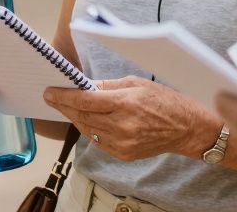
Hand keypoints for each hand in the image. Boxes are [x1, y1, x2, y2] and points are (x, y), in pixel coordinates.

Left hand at [44, 76, 213, 161]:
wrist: (186, 128)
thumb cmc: (164, 100)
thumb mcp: (136, 83)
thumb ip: (107, 86)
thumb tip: (84, 85)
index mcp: (126, 103)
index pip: (85, 100)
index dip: (64, 96)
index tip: (50, 91)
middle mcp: (122, 125)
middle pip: (82, 115)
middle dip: (64, 105)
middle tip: (51, 97)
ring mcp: (123, 142)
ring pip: (87, 129)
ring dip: (74, 117)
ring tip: (65, 106)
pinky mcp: (124, 154)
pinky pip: (98, 141)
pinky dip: (89, 129)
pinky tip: (84, 119)